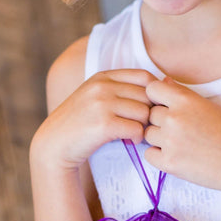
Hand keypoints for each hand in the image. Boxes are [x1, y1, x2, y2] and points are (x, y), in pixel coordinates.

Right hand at [31, 69, 153, 170]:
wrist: (54, 144)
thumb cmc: (81, 123)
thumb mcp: (96, 97)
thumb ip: (122, 89)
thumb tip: (167, 81)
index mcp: (102, 77)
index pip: (144, 76)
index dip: (155, 92)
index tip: (151, 108)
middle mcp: (102, 86)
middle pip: (147, 95)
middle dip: (150, 112)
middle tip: (144, 125)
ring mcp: (101, 104)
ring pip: (144, 112)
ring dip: (144, 126)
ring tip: (135, 133)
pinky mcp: (103, 124)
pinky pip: (137, 129)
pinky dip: (137, 137)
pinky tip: (129, 141)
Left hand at [143, 77, 220, 192]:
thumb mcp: (208, 106)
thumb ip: (183, 93)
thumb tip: (163, 81)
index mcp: (185, 101)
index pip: (151, 89)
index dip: (157, 98)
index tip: (166, 107)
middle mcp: (174, 118)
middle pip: (150, 114)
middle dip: (161, 122)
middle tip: (182, 131)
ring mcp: (170, 141)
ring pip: (148, 135)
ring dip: (159, 139)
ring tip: (182, 144)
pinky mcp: (168, 163)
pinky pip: (148, 155)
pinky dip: (159, 156)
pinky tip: (178, 156)